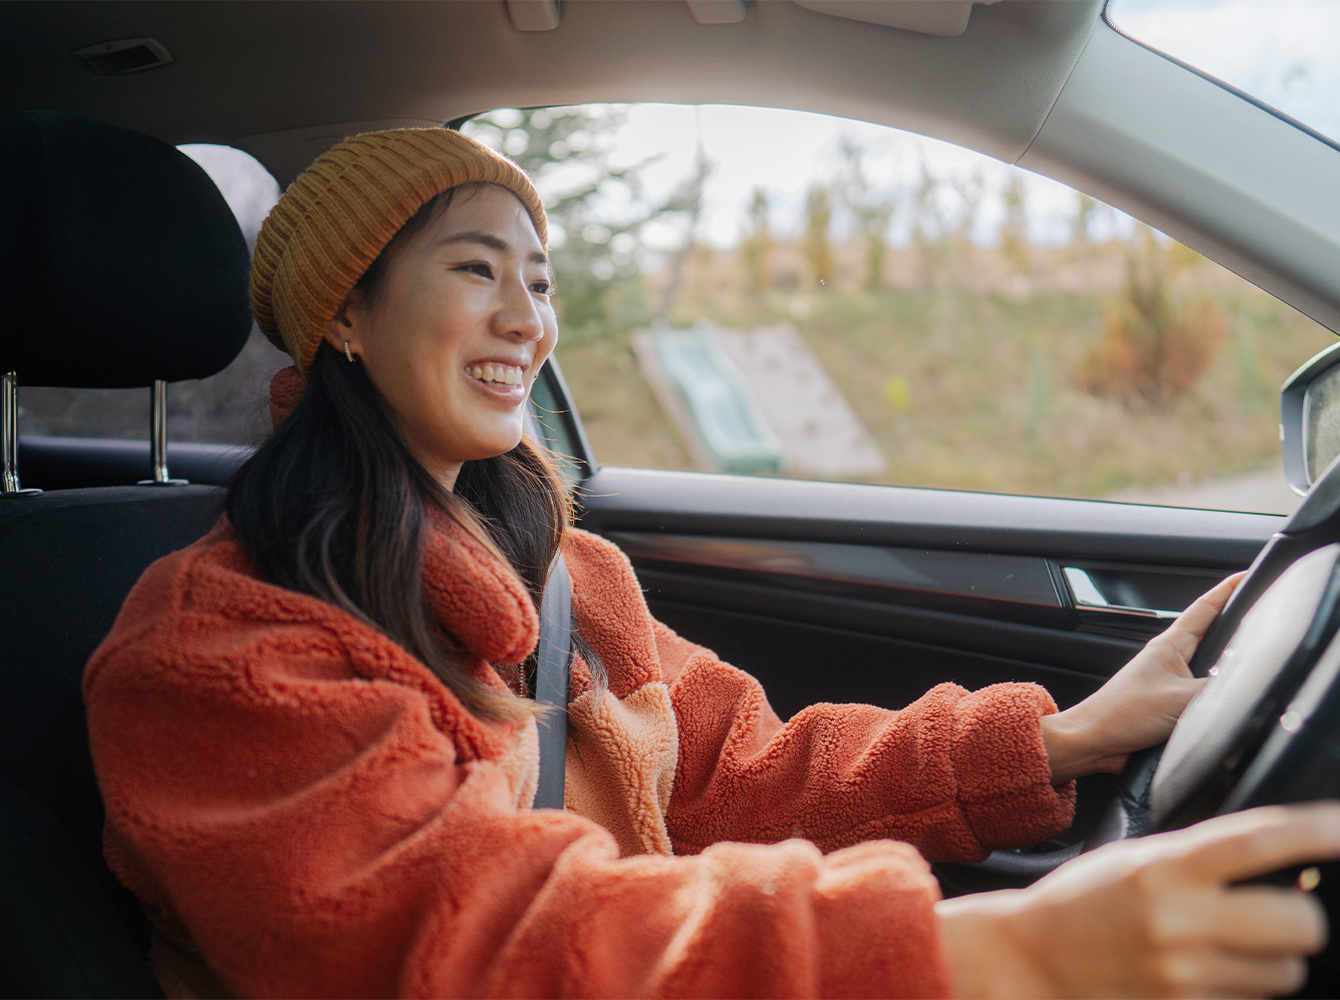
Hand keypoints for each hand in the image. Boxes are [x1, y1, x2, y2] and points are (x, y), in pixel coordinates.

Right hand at [937, 802, 1339, 998]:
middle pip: (1299, 922)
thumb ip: (1202, 860)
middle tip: (1279, 909)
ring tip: (1233, 946)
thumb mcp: (1138, 860)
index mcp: (1164, 868)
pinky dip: (1244, 987)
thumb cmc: (1084, 901)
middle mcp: (1178, 921)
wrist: (1032, 957)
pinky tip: (1209, 971)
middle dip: (1302, 917)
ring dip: (1276, 959)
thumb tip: (1282, 863)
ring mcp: (1184, 974)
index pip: (1259, 841)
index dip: (1317, 829)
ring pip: (1285, 972)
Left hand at [1042, 572, 1243, 783]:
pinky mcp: (1171, 708)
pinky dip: (1219, 698)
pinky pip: (1204, 698)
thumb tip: (1248, 686)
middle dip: (1237, 627)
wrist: (1094, 742)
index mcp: (1169, 646)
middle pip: (1212, 637)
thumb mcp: (1180, 699)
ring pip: (1211, 670)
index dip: (1228, 591)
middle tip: (1263, 615)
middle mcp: (1171, 661)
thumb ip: (1217, 690)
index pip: (1205, 608)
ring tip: (1254, 658)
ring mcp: (1170, 684)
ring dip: (1230, 669)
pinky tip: (1230, 703)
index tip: (1247, 576)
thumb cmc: (1121, 715)